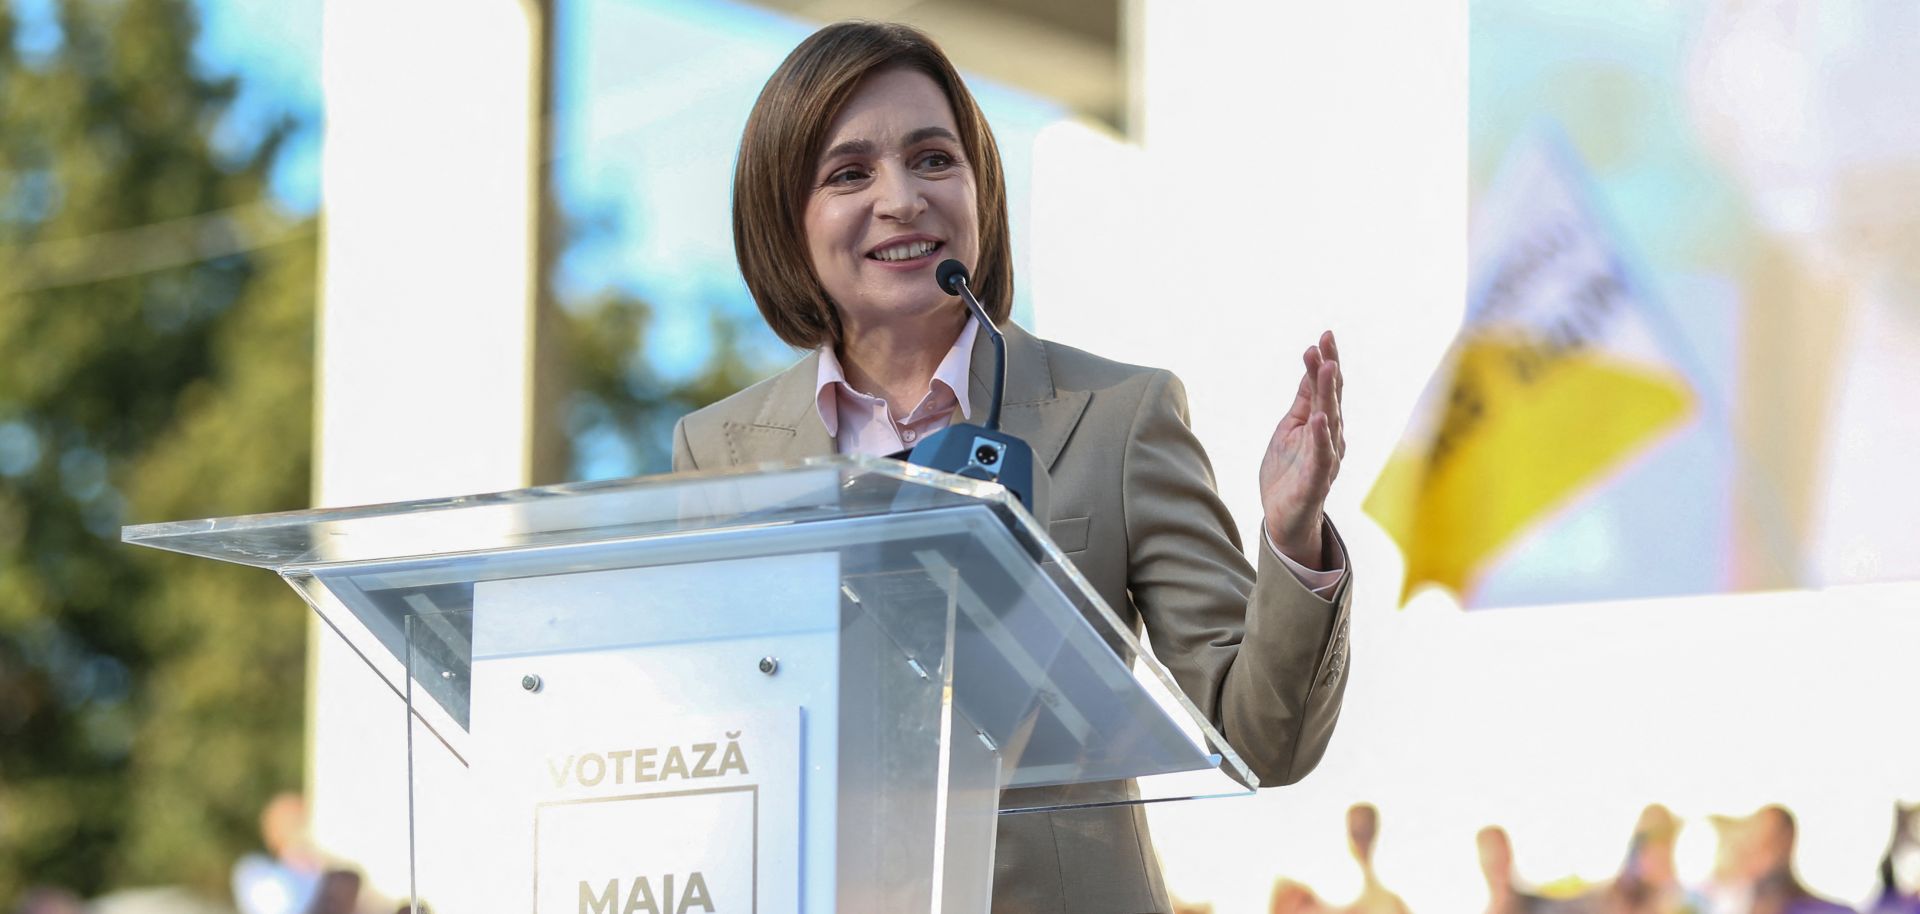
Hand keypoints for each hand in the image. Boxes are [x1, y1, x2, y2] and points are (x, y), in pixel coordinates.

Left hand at [1259, 330, 1343, 568]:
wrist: (1283, 519)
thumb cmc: (1288, 472)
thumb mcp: (1290, 428)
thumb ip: (1303, 401)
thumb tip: (1312, 366)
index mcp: (1321, 425)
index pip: (1325, 388)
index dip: (1325, 362)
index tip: (1324, 335)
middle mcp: (1329, 438)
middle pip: (1330, 398)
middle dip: (1329, 369)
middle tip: (1327, 342)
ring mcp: (1325, 459)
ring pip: (1329, 422)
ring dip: (1328, 394)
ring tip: (1327, 366)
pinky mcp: (1316, 481)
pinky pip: (1321, 457)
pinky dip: (1320, 437)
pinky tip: (1318, 418)